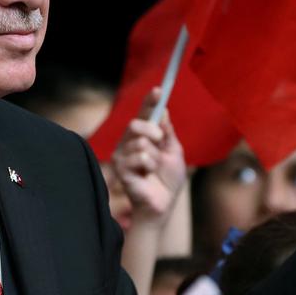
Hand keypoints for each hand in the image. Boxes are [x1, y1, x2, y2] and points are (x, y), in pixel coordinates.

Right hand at [112, 87, 185, 223]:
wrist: (163, 204)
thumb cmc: (167, 179)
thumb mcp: (174, 151)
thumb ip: (167, 132)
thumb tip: (163, 111)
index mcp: (143, 136)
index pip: (144, 114)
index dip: (149, 101)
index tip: (158, 90)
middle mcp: (129, 142)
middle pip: (136, 123)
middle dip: (152, 131)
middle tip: (159, 142)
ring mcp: (122, 155)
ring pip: (139, 142)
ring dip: (154, 156)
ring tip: (154, 169)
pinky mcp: (120, 169)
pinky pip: (138, 157)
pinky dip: (149, 165)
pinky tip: (147, 175)